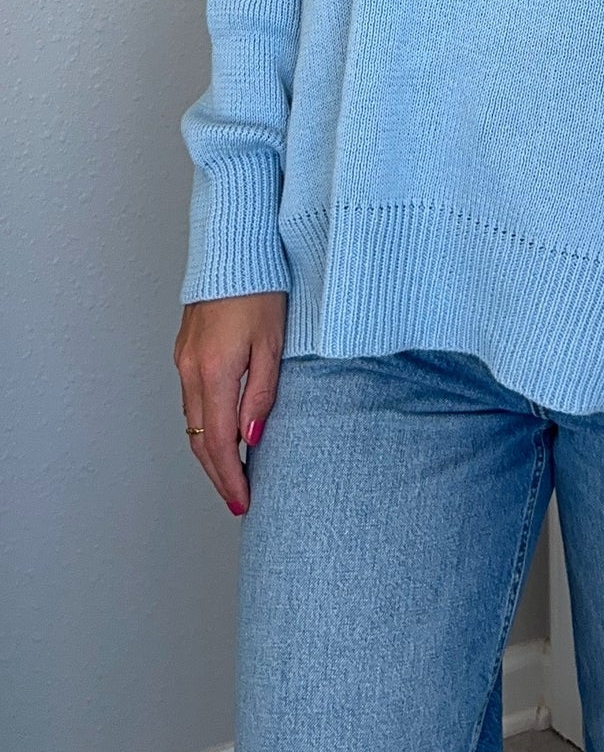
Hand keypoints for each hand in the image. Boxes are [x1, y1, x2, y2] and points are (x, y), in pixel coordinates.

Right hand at [173, 292, 285, 515]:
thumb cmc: (262, 289)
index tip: (244, 502)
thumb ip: (262, 394)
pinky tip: (224, 434)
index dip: (231, 478)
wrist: (234, 248)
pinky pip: (191, 401)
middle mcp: (190, 371)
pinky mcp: (185, 351)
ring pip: (192, 422)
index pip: (218, 443)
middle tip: (239, 501)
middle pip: (199, 440)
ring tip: (236, 475)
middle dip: (218, 475)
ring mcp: (183, 360)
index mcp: (213, 372)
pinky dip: (205, 426)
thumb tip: (253, 439)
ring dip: (211, 452)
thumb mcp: (273, 344)